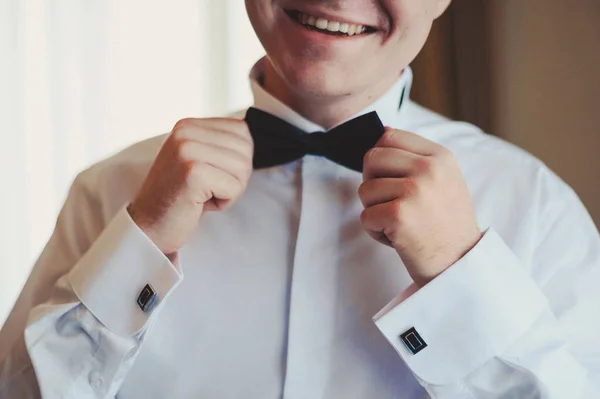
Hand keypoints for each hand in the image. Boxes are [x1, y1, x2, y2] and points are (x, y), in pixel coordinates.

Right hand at [128, 118, 252, 255]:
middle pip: (245, 149)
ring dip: (229, 190)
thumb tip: (251, 140)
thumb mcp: (197, 160)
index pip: (242, 131)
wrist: (148, 227)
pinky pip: (235, 187)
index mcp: (188, 125)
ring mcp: (188, 150)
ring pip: (243, 168)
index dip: (237, 160)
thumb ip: (219, 145)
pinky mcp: (193, 172)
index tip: (211, 175)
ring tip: (203, 196)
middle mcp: (185, 132)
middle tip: (208, 190)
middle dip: (235, 177)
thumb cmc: (178, 198)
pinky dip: (223, 202)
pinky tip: (199, 204)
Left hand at [358, 127, 481, 286]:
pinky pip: (365, 216)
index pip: (388, 136)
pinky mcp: (399, 214)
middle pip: (371, 158)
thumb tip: (382, 130)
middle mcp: (429, 169)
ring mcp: (414, 190)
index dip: (380, 160)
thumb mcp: (442, 180)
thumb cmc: (445, 224)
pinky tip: (397, 238)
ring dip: (374, 211)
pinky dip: (375, 232)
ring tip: (400, 224)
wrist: (459, 264)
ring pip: (364, 190)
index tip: (392, 181)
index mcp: (440, 156)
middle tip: (392, 203)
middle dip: (372, 183)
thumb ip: (415, 156)